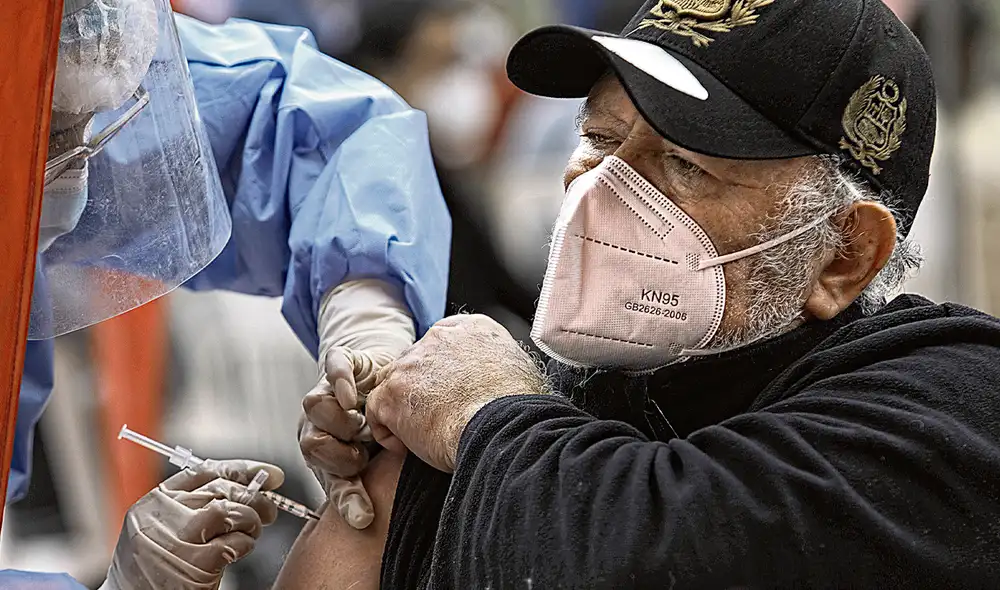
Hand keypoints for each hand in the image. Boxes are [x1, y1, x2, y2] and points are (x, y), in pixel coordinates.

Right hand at [102, 459, 282, 589]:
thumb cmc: (151, 568)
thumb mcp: (161, 527)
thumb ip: (192, 505)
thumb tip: (245, 486)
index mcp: (154, 502)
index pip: (205, 471)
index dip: (242, 469)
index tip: (267, 474)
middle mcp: (164, 516)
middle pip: (222, 489)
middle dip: (255, 497)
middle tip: (269, 510)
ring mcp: (178, 539)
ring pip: (230, 510)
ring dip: (251, 520)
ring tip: (253, 531)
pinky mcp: (195, 564)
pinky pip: (234, 543)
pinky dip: (246, 544)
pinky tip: (242, 549)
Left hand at [299, 348, 380, 529]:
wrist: (384, 374)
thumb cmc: (379, 423)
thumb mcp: (376, 457)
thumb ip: (370, 482)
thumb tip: (376, 520)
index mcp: (324, 452)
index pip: (331, 480)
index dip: (347, 498)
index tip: (364, 518)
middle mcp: (317, 423)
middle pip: (310, 444)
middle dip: (340, 455)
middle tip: (364, 455)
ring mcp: (326, 391)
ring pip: (313, 406)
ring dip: (339, 421)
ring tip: (364, 424)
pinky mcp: (340, 362)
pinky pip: (333, 369)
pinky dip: (339, 382)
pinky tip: (352, 396)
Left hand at [367, 314, 547, 472]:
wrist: (503, 428)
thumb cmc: (520, 410)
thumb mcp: (521, 371)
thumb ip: (500, 365)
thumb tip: (500, 381)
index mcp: (473, 328)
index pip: (445, 343)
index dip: (446, 373)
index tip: (455, 395)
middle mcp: (439, 337)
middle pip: (417, 362)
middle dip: (423, 390)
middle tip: (441, 418)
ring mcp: (412, 363)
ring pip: (395, 384)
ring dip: (406, 409)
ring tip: (428, 434)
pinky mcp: (392, 393)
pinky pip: (377, 412)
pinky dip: (392, 434)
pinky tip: (413, 448)